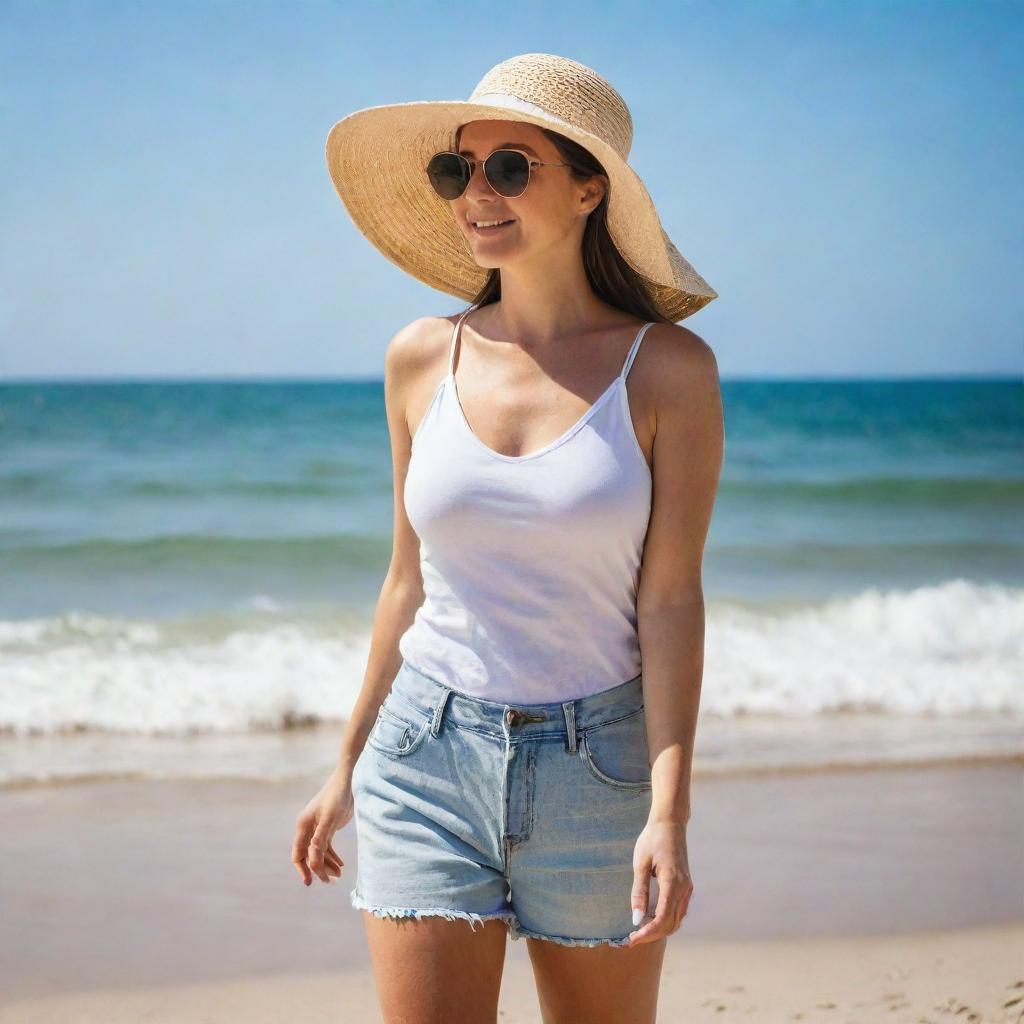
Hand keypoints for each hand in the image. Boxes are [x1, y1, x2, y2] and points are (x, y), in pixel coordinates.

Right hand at [292, 769, 352, 885]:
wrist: (347, 781)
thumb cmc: (336, 797)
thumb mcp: (329, 819)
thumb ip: (320, 840)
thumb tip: (313, 862)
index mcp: (303, 826)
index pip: (298, 853)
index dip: (302, 869)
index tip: (310, 883)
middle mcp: (307, 828)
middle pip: (309, 855)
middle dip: (318, 869)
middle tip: (330, 882)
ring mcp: (317, 828)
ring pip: (319, 852)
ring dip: (327, 864)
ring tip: (339, 875)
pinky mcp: (327, 827)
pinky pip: (327, 846)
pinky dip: (332, 856)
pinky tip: (341, 864)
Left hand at [626, 818, 692, 945]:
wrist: (670, 822)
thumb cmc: (652, 839)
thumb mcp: (640, 864)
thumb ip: (639, 892)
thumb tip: (636, 918)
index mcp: (673, 884)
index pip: (662, 920)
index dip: (647, 934)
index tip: (631, 941)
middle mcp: (684, 889)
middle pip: (671, 924)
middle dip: (652, 935)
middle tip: (632, 938)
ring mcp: (687, 888)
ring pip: (677, 920)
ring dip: (660, 929)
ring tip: (640, 931)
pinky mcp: (686, 885)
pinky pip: (679, 910)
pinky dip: (667, 920)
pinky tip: (652, 918)